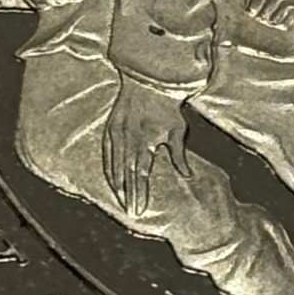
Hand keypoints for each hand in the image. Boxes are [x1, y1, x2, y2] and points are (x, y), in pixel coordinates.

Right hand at [100, 75, 189, 215]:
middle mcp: (128, 138)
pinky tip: (111, 181)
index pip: (140, 174)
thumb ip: (179, 155)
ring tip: (121, 202)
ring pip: (113, 165)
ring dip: (116, 185)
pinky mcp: (109, 128)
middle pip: (126, 174)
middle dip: (128, 195)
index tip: (140, 210)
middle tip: (130, 213)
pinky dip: (108, 169)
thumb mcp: (178, 130)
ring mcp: (116, 133)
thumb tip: (187, 176)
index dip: (139, 193)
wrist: (149, 81)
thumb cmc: (168, 107)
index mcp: (145, 140)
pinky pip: (106, 153)